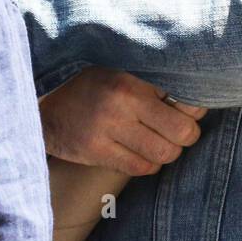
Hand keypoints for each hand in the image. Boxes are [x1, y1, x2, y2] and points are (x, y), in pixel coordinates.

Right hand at [39, 67, 207, 176]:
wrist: (46, 107)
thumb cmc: (93, 87)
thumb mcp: (122, 72)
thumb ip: (154, 84)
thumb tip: (194, 104)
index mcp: (132, 81)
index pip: (185, 100)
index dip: (195, 109)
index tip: (190, 110)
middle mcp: (122, 105)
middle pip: (181, 132)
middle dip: (187, 135)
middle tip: (180, 131)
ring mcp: (107, 130)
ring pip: (163, 154)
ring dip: (168, 152)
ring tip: (160, 141)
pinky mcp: (96, 152)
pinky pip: (139, 167)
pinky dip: (148, 164)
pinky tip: (142, 152)